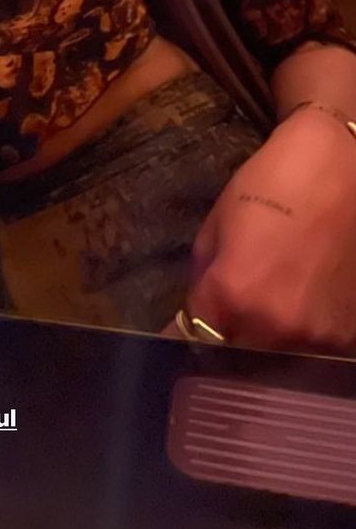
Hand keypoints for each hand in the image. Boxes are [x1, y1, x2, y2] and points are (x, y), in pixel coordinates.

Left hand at [182, 107, 355, 354]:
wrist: (346, 169)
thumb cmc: (275, 184)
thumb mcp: (217, 225)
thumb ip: (204, 279)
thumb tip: (197, 314)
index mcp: (233, 296)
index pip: (196, 339)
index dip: (189, 334)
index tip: (188, 332)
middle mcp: (275, 327)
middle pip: (238, 356)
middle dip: (229, 339)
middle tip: (231, 317)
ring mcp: (317, 337)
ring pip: (277, 359)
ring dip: (267, 342)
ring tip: (273, 306)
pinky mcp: (348, 337)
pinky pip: (313, 351)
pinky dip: (303, 337)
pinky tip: (304, 305)